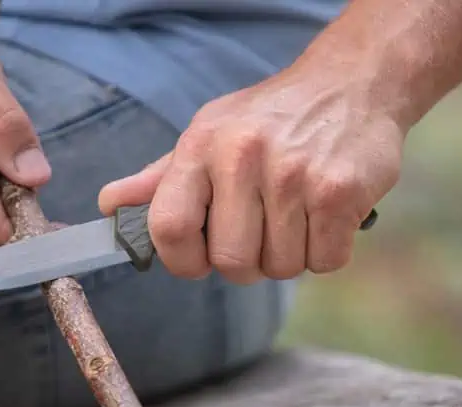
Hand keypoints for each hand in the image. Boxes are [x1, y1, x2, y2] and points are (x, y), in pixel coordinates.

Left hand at [98, 48, 404, 283]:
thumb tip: (108, 205)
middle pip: (232, 262)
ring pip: (282, 267)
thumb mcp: (210, 133)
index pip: (169, 228)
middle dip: (249, 263)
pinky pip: (324, 261)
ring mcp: (293, 175)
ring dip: (292, 256)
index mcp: (201, 146)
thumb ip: (161, 178)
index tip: (201, 260)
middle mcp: (242, 158)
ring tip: (298, 216)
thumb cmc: (271, 119)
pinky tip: (326, 216)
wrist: (352, 83)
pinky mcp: (339, 191)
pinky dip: (327, 251)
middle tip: (263, 234)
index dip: (183, 261)